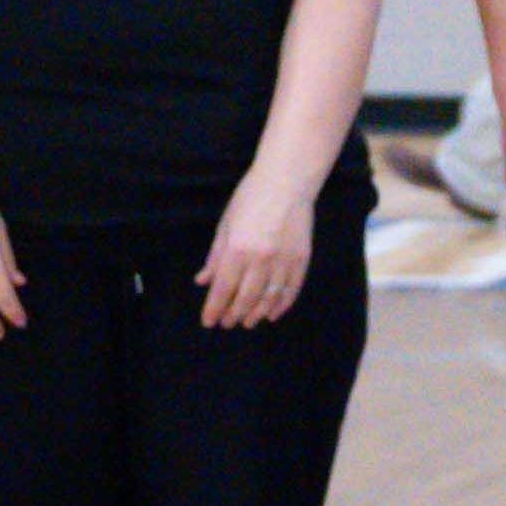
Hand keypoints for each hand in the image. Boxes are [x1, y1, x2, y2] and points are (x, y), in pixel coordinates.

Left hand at [196, 174, 312, 329]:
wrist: (287, 182)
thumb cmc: (250, 199)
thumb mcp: (225, 226)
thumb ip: (215, 257)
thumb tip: (203, 281)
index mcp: (238, 249)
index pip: (223, 289)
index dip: (214, 308)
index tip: (208, 321)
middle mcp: (261, 259)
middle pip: (245, 298)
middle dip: (233, 314)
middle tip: (227, 323)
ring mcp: (284, 261)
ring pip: (269, 298)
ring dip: (256, 314)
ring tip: (248, 322)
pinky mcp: (301, 259)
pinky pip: (291, 289)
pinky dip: (282, 305)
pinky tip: (272, 313)